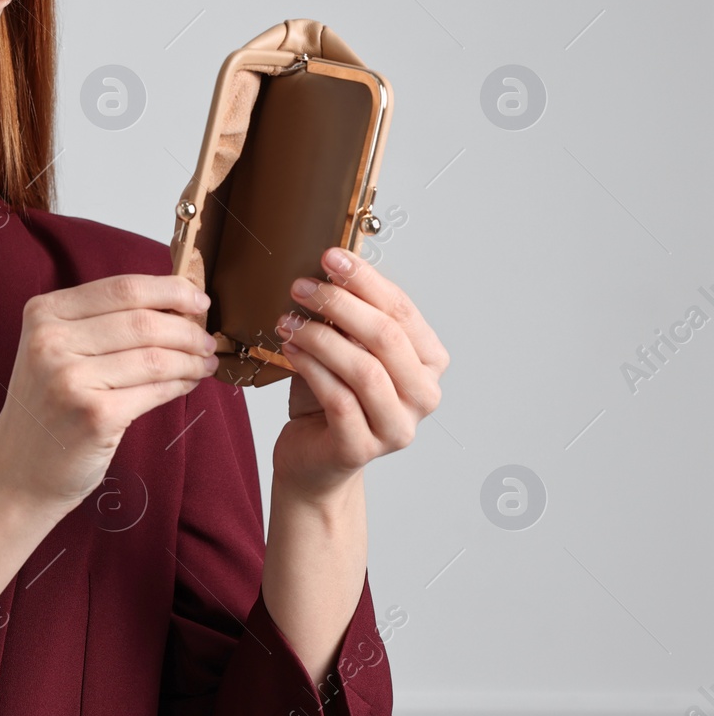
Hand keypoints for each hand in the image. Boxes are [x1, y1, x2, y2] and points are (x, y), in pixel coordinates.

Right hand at [0, 274, 218, 510]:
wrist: (19, 470)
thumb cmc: (47, 408)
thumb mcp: (55, 350)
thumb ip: (100, 322)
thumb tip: (175, 304)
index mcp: (43, 313)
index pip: (122, 288)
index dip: (170, 290)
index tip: (197, 299)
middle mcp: (51, 341)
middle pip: (143, 321)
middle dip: (187, 329)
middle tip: (205, 339)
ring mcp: (70, 379)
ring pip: (155, 356)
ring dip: (190, 358)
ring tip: (203, 362)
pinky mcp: (94, 415)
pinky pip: (155, 390)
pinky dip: (181, 384)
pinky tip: (188, 383)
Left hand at [271, 246, 448, 502]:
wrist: (311, 459)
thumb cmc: (329, 398)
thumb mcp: (344, 350)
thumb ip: (350, 318)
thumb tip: (332, 266)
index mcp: (429, 363)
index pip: (402, 311)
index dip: (366, 280)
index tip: (330, 256)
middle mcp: (424, 396)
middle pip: (386, 338)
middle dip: (340, 304)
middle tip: (301, 286)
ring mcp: (397, 427)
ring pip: (364, 370)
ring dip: (320, 337)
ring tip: (287, 320)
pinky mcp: (362, 448)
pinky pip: (339, 399)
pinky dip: (311, 368)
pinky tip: (288, 348)